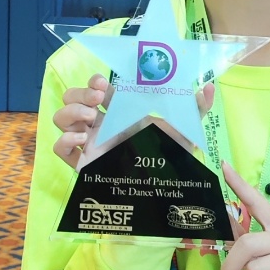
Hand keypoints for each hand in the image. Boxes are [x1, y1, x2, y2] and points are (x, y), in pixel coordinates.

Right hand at [51, 77, 214, 169]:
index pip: (95, 87)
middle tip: (99, 100)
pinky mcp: (82, 163)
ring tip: (91, 118)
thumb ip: (196, 107)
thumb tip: (210, 86)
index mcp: (117, 110)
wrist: (163, 189)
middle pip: (73, 97)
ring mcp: (88, 142)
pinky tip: (83, 140)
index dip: (94, 81)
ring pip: (61, 118)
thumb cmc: (170, 155)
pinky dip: (64, 140)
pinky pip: (58, 148)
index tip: (105, 84)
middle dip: (80, 93)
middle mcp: (99, 123)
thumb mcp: (184, 128)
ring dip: (71, 112)